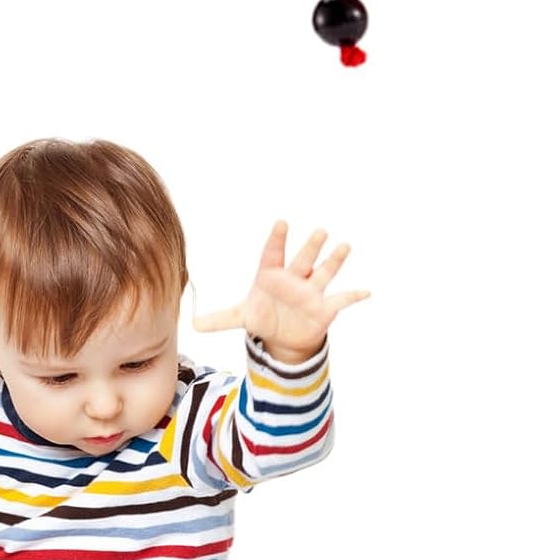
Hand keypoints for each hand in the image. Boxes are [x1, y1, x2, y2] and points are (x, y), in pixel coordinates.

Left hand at [193, 221, 368, 363]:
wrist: (285, 336)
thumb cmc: (265, 316)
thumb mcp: (242, 318)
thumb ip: (220, 319)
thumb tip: (192, 323)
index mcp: (272, 276)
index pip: (273, 254)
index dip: (277, 240)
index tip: (281, 224)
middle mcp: (294, 280)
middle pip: (303, 259)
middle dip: (311, 246)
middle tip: (319, 231)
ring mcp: (311, 292)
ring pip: (324, 273)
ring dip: (334, 261)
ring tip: (343, 246)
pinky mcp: (325, 307)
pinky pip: (343, 300)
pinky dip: (355, 296)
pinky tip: (367, 291)